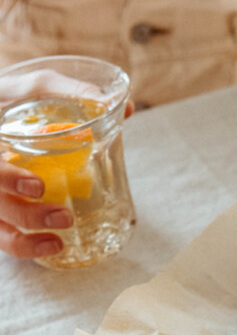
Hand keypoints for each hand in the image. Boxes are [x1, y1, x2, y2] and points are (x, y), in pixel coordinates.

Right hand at [0, 68, 132, 260]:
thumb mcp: (35, 86)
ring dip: (23, 242)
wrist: (1, 111)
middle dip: (27, 215)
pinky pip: (3, 237)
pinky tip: (52, 247)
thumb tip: (127, 108)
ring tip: (57, 243)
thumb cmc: (13, 97)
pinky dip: (26, 248)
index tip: (38, 187)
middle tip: (64, 217)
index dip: (8, 179)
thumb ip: (73, 93)